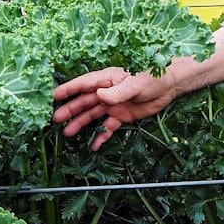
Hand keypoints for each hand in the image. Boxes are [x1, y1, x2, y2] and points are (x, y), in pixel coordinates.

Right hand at [52, 66, 180, 150]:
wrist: (169, 86)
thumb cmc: (152, 78)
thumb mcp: (135, 84)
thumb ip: (117, 92)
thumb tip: (99, 96)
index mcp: (108, 80)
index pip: (84, 84)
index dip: (69, 89)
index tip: (54, 96)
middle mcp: (107, 92)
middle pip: (85, 101)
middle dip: (71, 109)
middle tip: (56, 119)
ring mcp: (113, 104)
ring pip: (93, 114)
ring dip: (81, 123)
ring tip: (68, 133)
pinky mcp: (121, 115)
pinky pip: (108, 127)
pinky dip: (100, 135)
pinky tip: (93, 146)